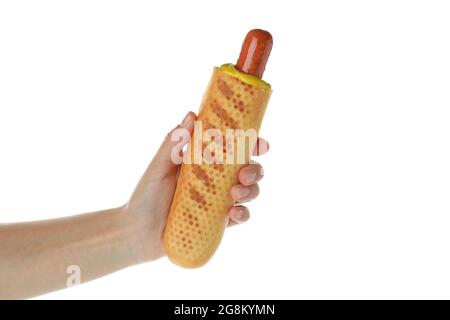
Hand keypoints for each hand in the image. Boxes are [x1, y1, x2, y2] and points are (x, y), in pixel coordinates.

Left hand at [124, 111, 268, 260]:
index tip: (261, 144)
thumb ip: (172, 143)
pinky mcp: (218, 222)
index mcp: (204, 161)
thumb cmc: (145, 196)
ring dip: (251, 191)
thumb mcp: (158, 167)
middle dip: (255, 169)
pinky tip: (234, 213)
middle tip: (244, 173)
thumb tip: (192, 114)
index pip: (234, 148)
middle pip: (248, 169)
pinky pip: (240, 216)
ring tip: (234, 194)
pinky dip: (244, 214)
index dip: (253, 144)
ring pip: (250, 191)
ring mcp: (218, 201)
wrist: (137, 234)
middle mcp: (216, 179)